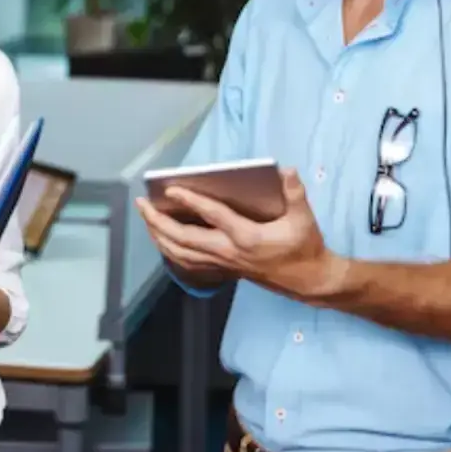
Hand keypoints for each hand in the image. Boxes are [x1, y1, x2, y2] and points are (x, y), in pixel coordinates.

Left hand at [135, 168, 345, 302]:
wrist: (307, 280)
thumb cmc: (304, 247)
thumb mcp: (303, 219)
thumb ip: (295, 193)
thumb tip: (287, 170)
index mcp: (247, 237)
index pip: (213, 217)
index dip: (191, 202)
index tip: (172, 190)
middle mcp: (229, 252)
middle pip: (184, 239)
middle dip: (159, 223)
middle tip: (143, 205)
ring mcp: (223, 262)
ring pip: (181, 253)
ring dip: (159, 236)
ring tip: (146, 218)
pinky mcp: (222, 268)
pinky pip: (188, 261)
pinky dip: (170, 250)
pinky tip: (161, 238)